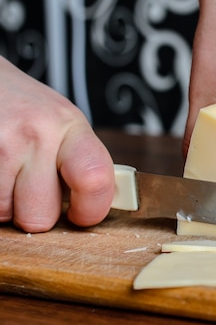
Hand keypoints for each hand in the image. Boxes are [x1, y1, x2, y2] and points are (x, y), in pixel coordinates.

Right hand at [0, 57, 114, 231]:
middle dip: (35, 214)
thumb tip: (96, 205)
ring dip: (4, 205)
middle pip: (40, 215)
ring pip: (4, 213)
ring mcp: (1, 145)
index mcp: (71, 127)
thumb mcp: (63, 123)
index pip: (95, 180)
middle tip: (31, 193)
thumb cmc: (25, 107)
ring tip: (8, 175)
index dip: (91, 210)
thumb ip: (80, 162)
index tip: (82, 216)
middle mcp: (37, 134)